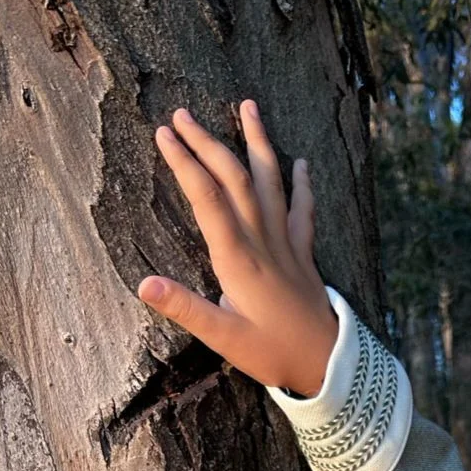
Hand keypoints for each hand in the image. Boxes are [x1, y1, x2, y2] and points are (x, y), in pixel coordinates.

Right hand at [137, 101, 338, 395]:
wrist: (327, 363)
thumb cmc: (272, 353)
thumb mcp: (222, 337)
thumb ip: (184, 308)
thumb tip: (143, 285)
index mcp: (237, 258)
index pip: (206, 198)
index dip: (184, 162)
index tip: (164, 133)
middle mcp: (262, 241)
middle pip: (234, 179)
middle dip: (207, 142)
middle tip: (182, 113)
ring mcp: (286, 243)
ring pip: (271, 182)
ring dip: (258, 143)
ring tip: (249, 107)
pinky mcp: (304, 254)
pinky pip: (304, 210)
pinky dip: (302, 185)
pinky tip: (301, 163)